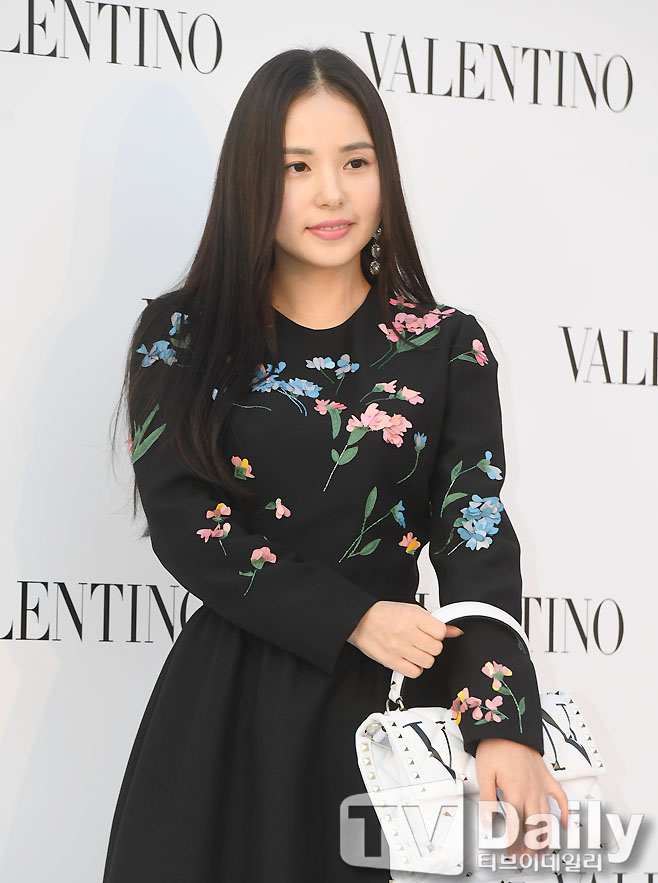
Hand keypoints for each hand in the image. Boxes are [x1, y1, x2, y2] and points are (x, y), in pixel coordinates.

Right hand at [347, 600, 463, 675]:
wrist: (360, 620)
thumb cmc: (383, 614)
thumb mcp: (411, 610)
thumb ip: (434, 621)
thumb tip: (454, 631)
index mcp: (412, 616)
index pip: (440, 632)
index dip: (438, 634)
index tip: (432, 633)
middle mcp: (405, 632)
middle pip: (436, 649)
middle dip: (431, 646)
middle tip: (422, 641)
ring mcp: (398, 648)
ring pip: (428, 662)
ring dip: (424, 657)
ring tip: (414, 650)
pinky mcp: (391, 661)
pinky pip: (415, 672)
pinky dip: (415, 668)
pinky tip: (409, 659)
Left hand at [475, 738, 568, 860]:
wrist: (509, 726)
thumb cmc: (495, 747)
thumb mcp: (484, 774)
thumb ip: (487, 800)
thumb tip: (488, 823)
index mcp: (514, 792)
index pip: (516, 826)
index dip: (514, 843)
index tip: (511, 853)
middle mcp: (531, 791)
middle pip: (534, 826)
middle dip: (530, 845)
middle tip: (525, 857)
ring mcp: (541, 785)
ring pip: (546, 816)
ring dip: (545, 835)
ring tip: (541, 850)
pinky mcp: (547, 778)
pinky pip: (560, 797)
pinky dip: (564, 812)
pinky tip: (564, 824)